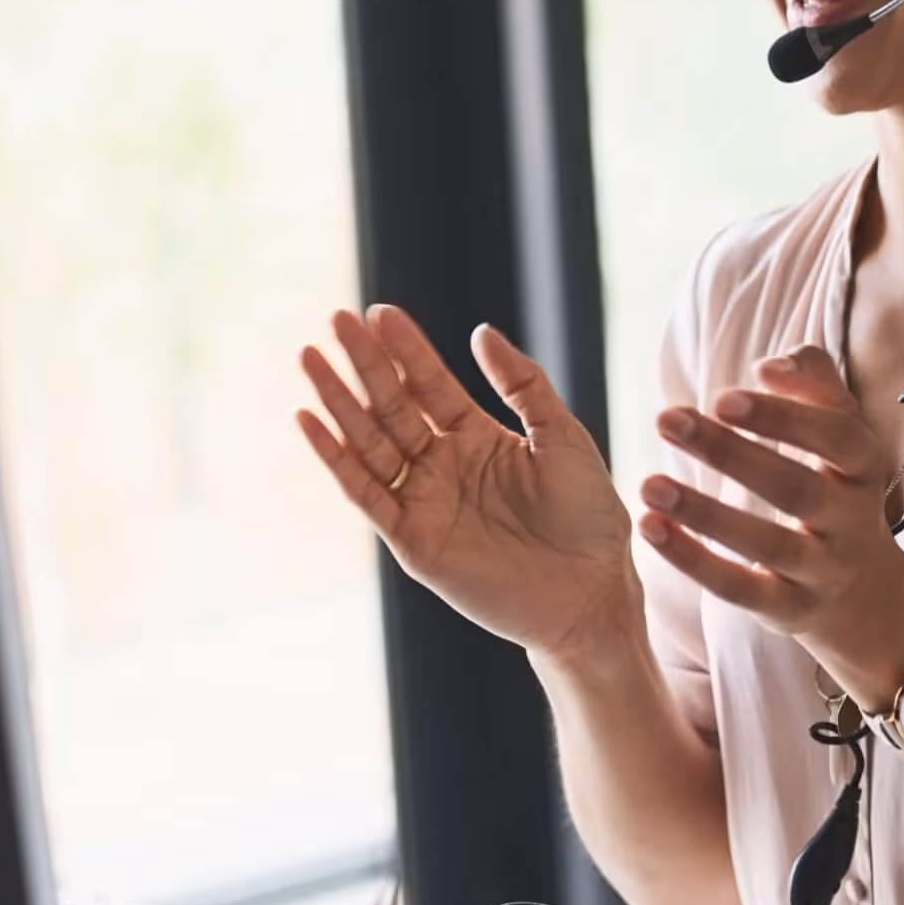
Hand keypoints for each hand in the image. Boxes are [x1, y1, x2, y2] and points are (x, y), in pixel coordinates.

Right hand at [297, 306, 638, 661]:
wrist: (592, 592)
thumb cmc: (587, 517)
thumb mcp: (562, 435)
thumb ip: (523, 385)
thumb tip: (480, 331)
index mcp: (477, 438)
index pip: (429, 384)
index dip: (406, 349)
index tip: (379, 312)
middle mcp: (443, 466)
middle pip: (392, 406)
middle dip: (364, 364)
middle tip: (336, 319)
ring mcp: (424, 502)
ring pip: (370, 443)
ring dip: (339, 403)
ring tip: (311, 358)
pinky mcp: (413, 541)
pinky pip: (366, 494)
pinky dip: (337, 459)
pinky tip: (311, 422)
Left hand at [636, 346, 903, 710]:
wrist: (868, 595)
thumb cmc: (838, 488)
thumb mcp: (844, 433)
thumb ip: (814, 382)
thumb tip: (768, 366)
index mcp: (864, 467)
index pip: (836, 437)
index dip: (783, 416)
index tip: (723, 395)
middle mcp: (851, 520)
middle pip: (794, 487)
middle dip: (729, 453)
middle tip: (667, 419)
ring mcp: (822, 569)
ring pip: (766, 544)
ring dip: (704, 513)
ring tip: (648, 483)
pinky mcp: (789, 610)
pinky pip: (741, 589)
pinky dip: (695, 561)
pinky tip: (651, 528)